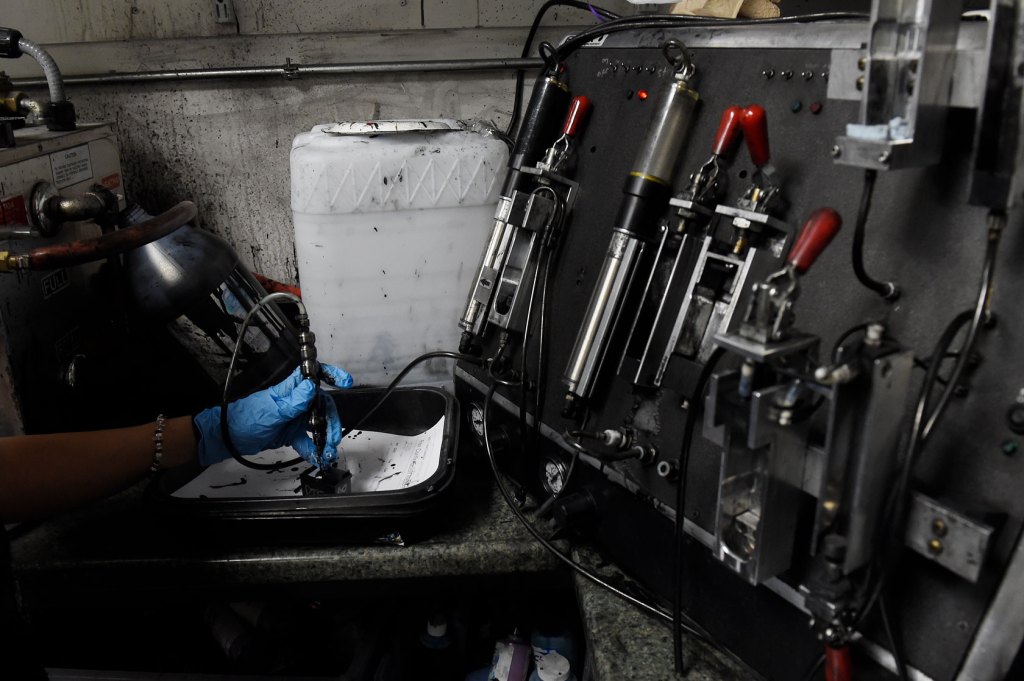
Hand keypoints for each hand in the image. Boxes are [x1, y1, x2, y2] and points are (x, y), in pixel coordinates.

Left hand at [193, 364, 352, 465]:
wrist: (227, 439)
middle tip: (333, 437)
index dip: (331, 375)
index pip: (314, 375)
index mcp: (290, 389)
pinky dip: (313, 449)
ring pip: (318, 424)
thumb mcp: (271, 411)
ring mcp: (294, 418)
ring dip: (325, 438)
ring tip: (327, 451)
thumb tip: (311, 387)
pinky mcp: (290, 433)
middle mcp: (295, 402)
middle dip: (331, 421)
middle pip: (322, 406)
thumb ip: (293, 401)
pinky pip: (307, 440)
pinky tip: (316, 457)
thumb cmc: (243, 419)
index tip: (345, 381)